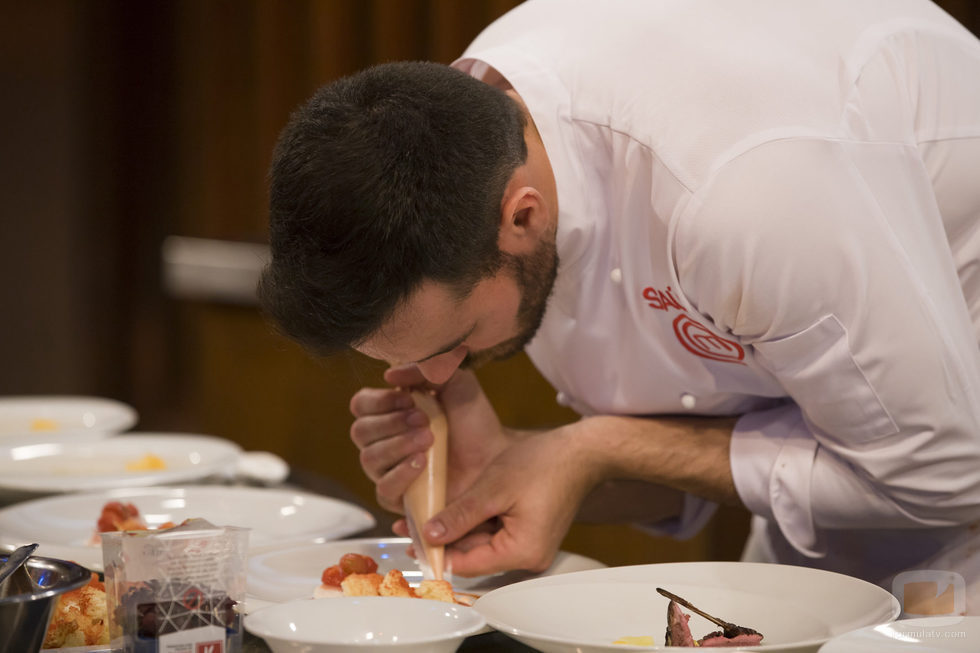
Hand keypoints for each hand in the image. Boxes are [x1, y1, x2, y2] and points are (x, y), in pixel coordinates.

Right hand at [349, 366, 510, 516]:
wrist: (496, 454)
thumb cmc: (474, 419)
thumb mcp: (456, 383)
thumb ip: (426, 369)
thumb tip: (389, 374)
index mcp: (390, 413)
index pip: (361, 405)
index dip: (380, 401)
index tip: (409, 397)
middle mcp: (383, 442)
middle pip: (361, 432)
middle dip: (391, 423)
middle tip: (424, 419)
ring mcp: (390, 471)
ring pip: (369, 460)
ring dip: (398, 446)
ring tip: (428, 439)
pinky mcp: (402, 499)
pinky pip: (384, 491)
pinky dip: (401, 474)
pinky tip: (422, 463)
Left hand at [422, 424, 600, 576]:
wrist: (580, 452)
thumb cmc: (544, 464)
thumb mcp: (493, 488)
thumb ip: (460, 515)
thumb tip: (429, 534)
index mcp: (522, 552)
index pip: (467, 564)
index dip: (436, 552)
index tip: (409, 539)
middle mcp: (528, 558)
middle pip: (473, 557)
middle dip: (443, 540)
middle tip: (409, 525)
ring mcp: (530, 546)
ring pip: (481, 545)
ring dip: (456, 530)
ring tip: (426, 515)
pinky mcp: (529, 534)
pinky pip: (494, 535)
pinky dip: (474, 523)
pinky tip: (455, 509)